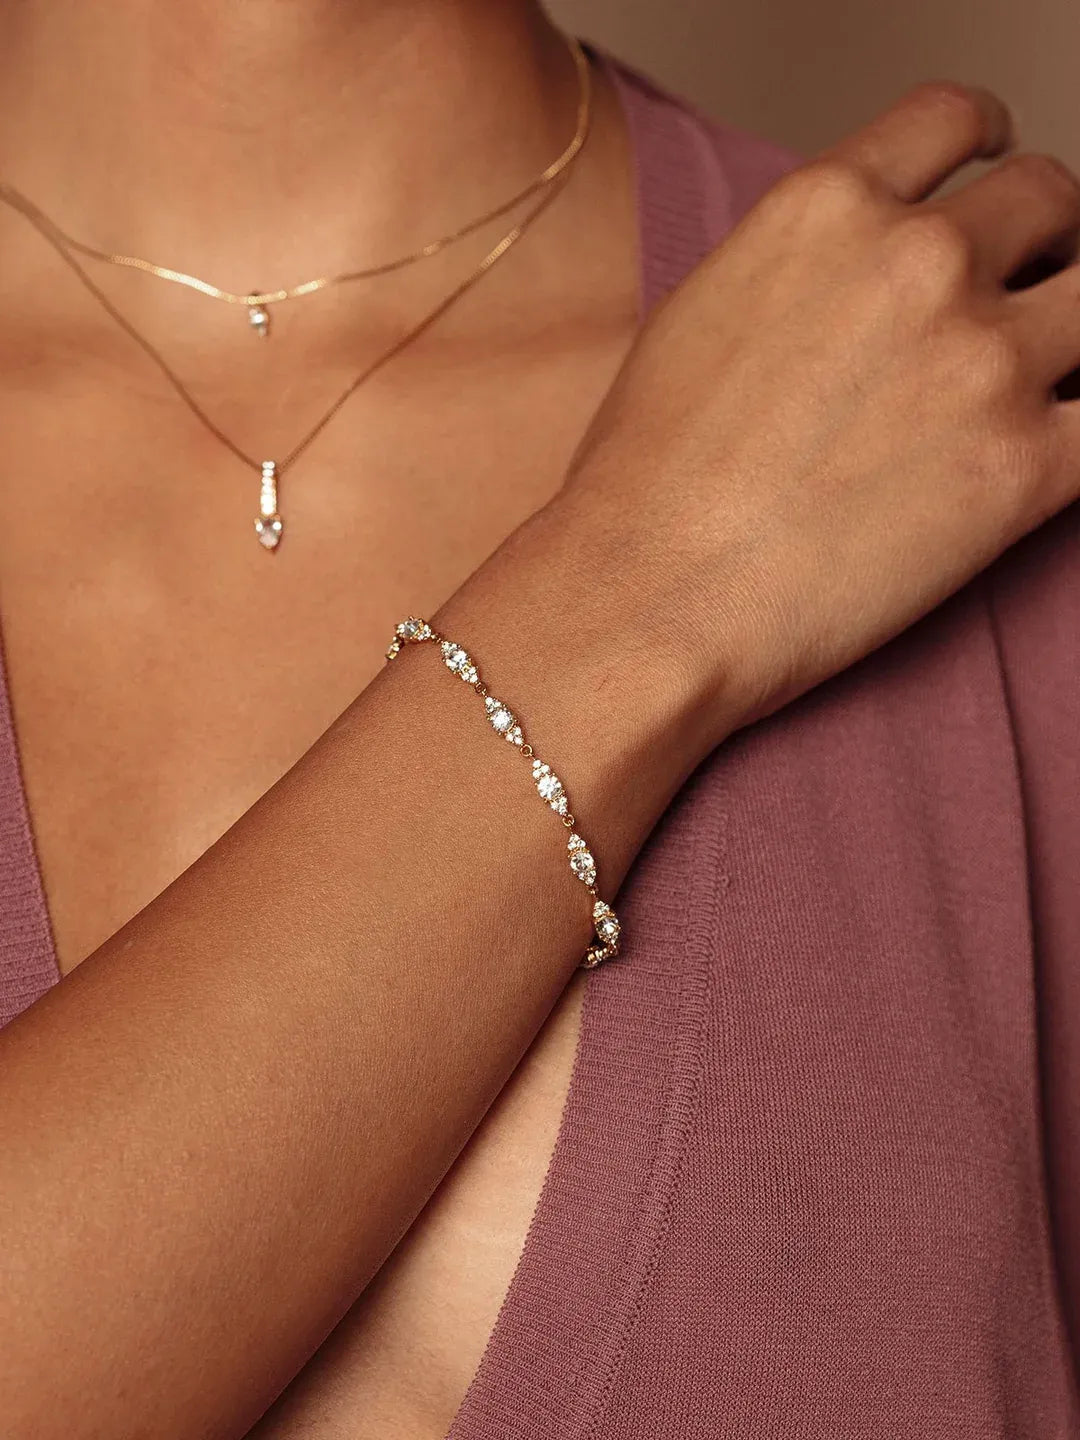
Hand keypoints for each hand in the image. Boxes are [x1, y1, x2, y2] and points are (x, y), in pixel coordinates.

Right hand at [568, 83, 1079, 737]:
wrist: (653, 595)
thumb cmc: (646, 483)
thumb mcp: (702, 312)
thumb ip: (800, 268)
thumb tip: (845, 284)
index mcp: (827, 209)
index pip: (949, 121)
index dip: (985, 143)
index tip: (991, 166)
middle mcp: (919, 261)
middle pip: (1047, 199)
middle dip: (1041, 240)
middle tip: (1024, 289)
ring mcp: (984, 360)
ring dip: (1075, 326)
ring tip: (1044, 373)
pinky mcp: (1026, 468)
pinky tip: (1050, 448)